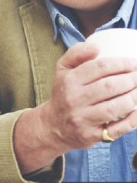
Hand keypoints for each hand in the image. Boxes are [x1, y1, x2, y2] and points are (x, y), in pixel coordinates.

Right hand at [14, 41, 136, 172]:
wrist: (52, 127)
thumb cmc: (64, 94)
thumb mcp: (62, 70)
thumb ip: (76, 53)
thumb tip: (97, 46)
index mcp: (68, 82)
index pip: (100, 68)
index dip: (123, 63)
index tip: (134, 63)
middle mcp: (74, 101)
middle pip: (111, 86)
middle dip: (133, 79)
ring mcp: (82, 120)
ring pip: (116, 107)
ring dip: (135, 97)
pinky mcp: (91, 136)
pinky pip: (118, 128)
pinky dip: (134, 119)